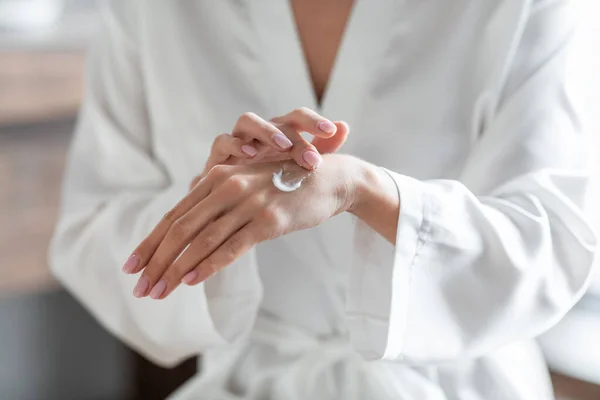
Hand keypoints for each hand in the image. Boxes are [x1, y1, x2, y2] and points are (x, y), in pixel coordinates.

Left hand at [124, 154, 359, 299]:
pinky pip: (231, 247)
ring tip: (158, 292)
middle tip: (139, 288)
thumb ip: (217, 203)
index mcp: (217, 176)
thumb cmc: (283, 184)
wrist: (328, 178)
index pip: (175, 215)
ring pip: (202, 241)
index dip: (150, 243)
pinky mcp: (268, 221)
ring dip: (176, 270)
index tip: (131, 267)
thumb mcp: (246, 186)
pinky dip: (208, 265)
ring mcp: (248, 202)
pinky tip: (190, 281)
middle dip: (156, 261)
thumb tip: (189, 234)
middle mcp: (228, 186)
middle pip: (181, 229)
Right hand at [192, 108, 348, 187]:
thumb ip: (323, 149)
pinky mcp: (218, 155)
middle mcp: (261, 133)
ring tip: (282, 145)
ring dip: (266, 131)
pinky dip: (235, 144)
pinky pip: (223, 141)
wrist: (237, 205)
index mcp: (283, 134)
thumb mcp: (300, 170)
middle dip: (295, 134)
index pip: (299, 119)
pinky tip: (249, 154)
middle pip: (277, 119)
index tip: (331, 131)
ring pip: (248, 121)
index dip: (314, 122)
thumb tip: (344, 126)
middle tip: (310, 155)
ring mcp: (239, 140)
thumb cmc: (272, 184)